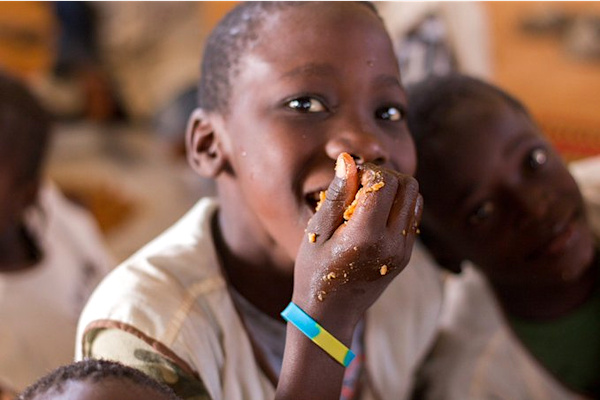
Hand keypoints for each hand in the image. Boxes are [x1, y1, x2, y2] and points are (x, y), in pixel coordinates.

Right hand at [293, 152, 422, 332]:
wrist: (329, 314)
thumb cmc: (314, 270)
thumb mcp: (317, 230)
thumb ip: (337, 194)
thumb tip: (350, 159)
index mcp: (366, 236)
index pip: (385, 181)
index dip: (367, 171)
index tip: (350, 180)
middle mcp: (392, 243)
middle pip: (408, 185)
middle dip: (386, 176)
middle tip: (361, 187)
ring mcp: (403, 251)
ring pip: (415, 198)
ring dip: (395, 191)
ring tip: (368, 202)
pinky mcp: (407, 255)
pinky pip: (412, 216)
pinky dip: (397, 206)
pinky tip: (374, 217)